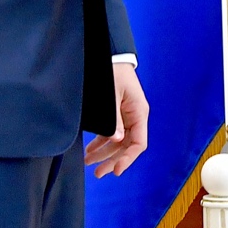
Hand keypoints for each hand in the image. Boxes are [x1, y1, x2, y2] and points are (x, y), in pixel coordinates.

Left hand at [84, 64, 149, 178]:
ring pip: (117, 142)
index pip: (138, 143)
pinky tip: (90, 150)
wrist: (109, 54)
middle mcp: (134, 117)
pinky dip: (101, 142)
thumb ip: (114, 118)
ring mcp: (126, 116)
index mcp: (139, 112)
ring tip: (89, 162)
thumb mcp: (112, 95)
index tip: (116, 170)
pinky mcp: (117, 114)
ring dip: (104, 153)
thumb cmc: (113, 71)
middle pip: (126, 146)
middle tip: (98, 173)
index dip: (128, 159)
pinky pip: (111, 133)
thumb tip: (116, 140)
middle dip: (112, 160)